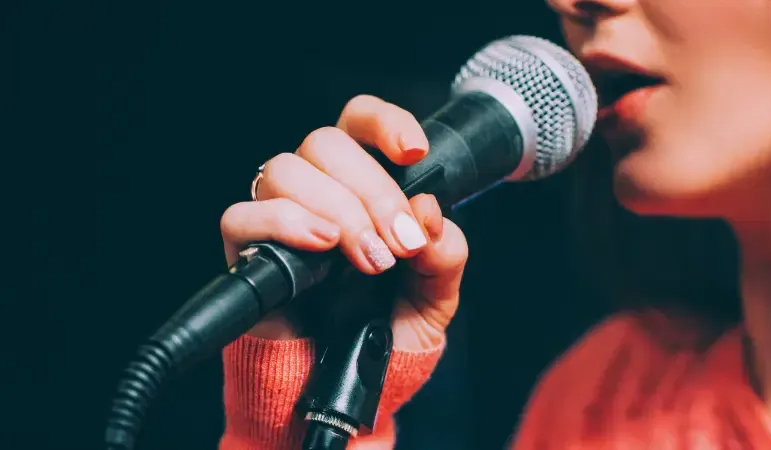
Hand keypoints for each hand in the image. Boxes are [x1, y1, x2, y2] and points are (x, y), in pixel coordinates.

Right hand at [220, 95, 467, 351]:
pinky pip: (243, 214)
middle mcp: (317, 188)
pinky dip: (284, 223)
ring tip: (367, 259)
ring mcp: (278, 214)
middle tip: (399, 243)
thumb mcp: (435, 292)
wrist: (355, 378)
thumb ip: (444, 253)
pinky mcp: (246, 248)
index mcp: (361, 182)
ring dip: (337, 210)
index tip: (414, 152)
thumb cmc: (388, 326)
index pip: (359, 122)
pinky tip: (320, 245)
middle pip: (326, 142)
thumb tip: (428, 216)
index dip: (384, 123)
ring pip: (287, 170)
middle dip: (373, 191)